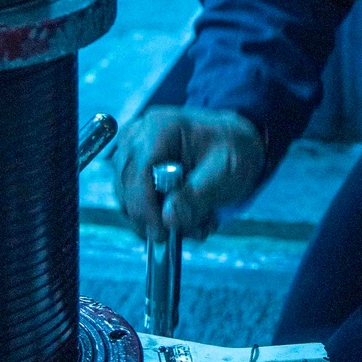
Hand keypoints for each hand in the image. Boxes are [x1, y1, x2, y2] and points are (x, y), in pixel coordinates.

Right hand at [112, 106, 264, 241]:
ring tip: (196, 222)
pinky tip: (186, 216)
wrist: (234, 143)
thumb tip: (168, 219)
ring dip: (159, 220)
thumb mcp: (226, 171)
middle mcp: (138, 137)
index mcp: (160, 128)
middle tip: (189, 230)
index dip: (145, 207)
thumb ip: (198, 195)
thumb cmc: (233, 149)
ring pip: (128, 200)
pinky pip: (133, 202)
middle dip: (154, 218)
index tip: (162, 233)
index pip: (138, 173)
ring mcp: (132, 153)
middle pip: (127, 189)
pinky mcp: (133, 170)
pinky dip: (157, 217)